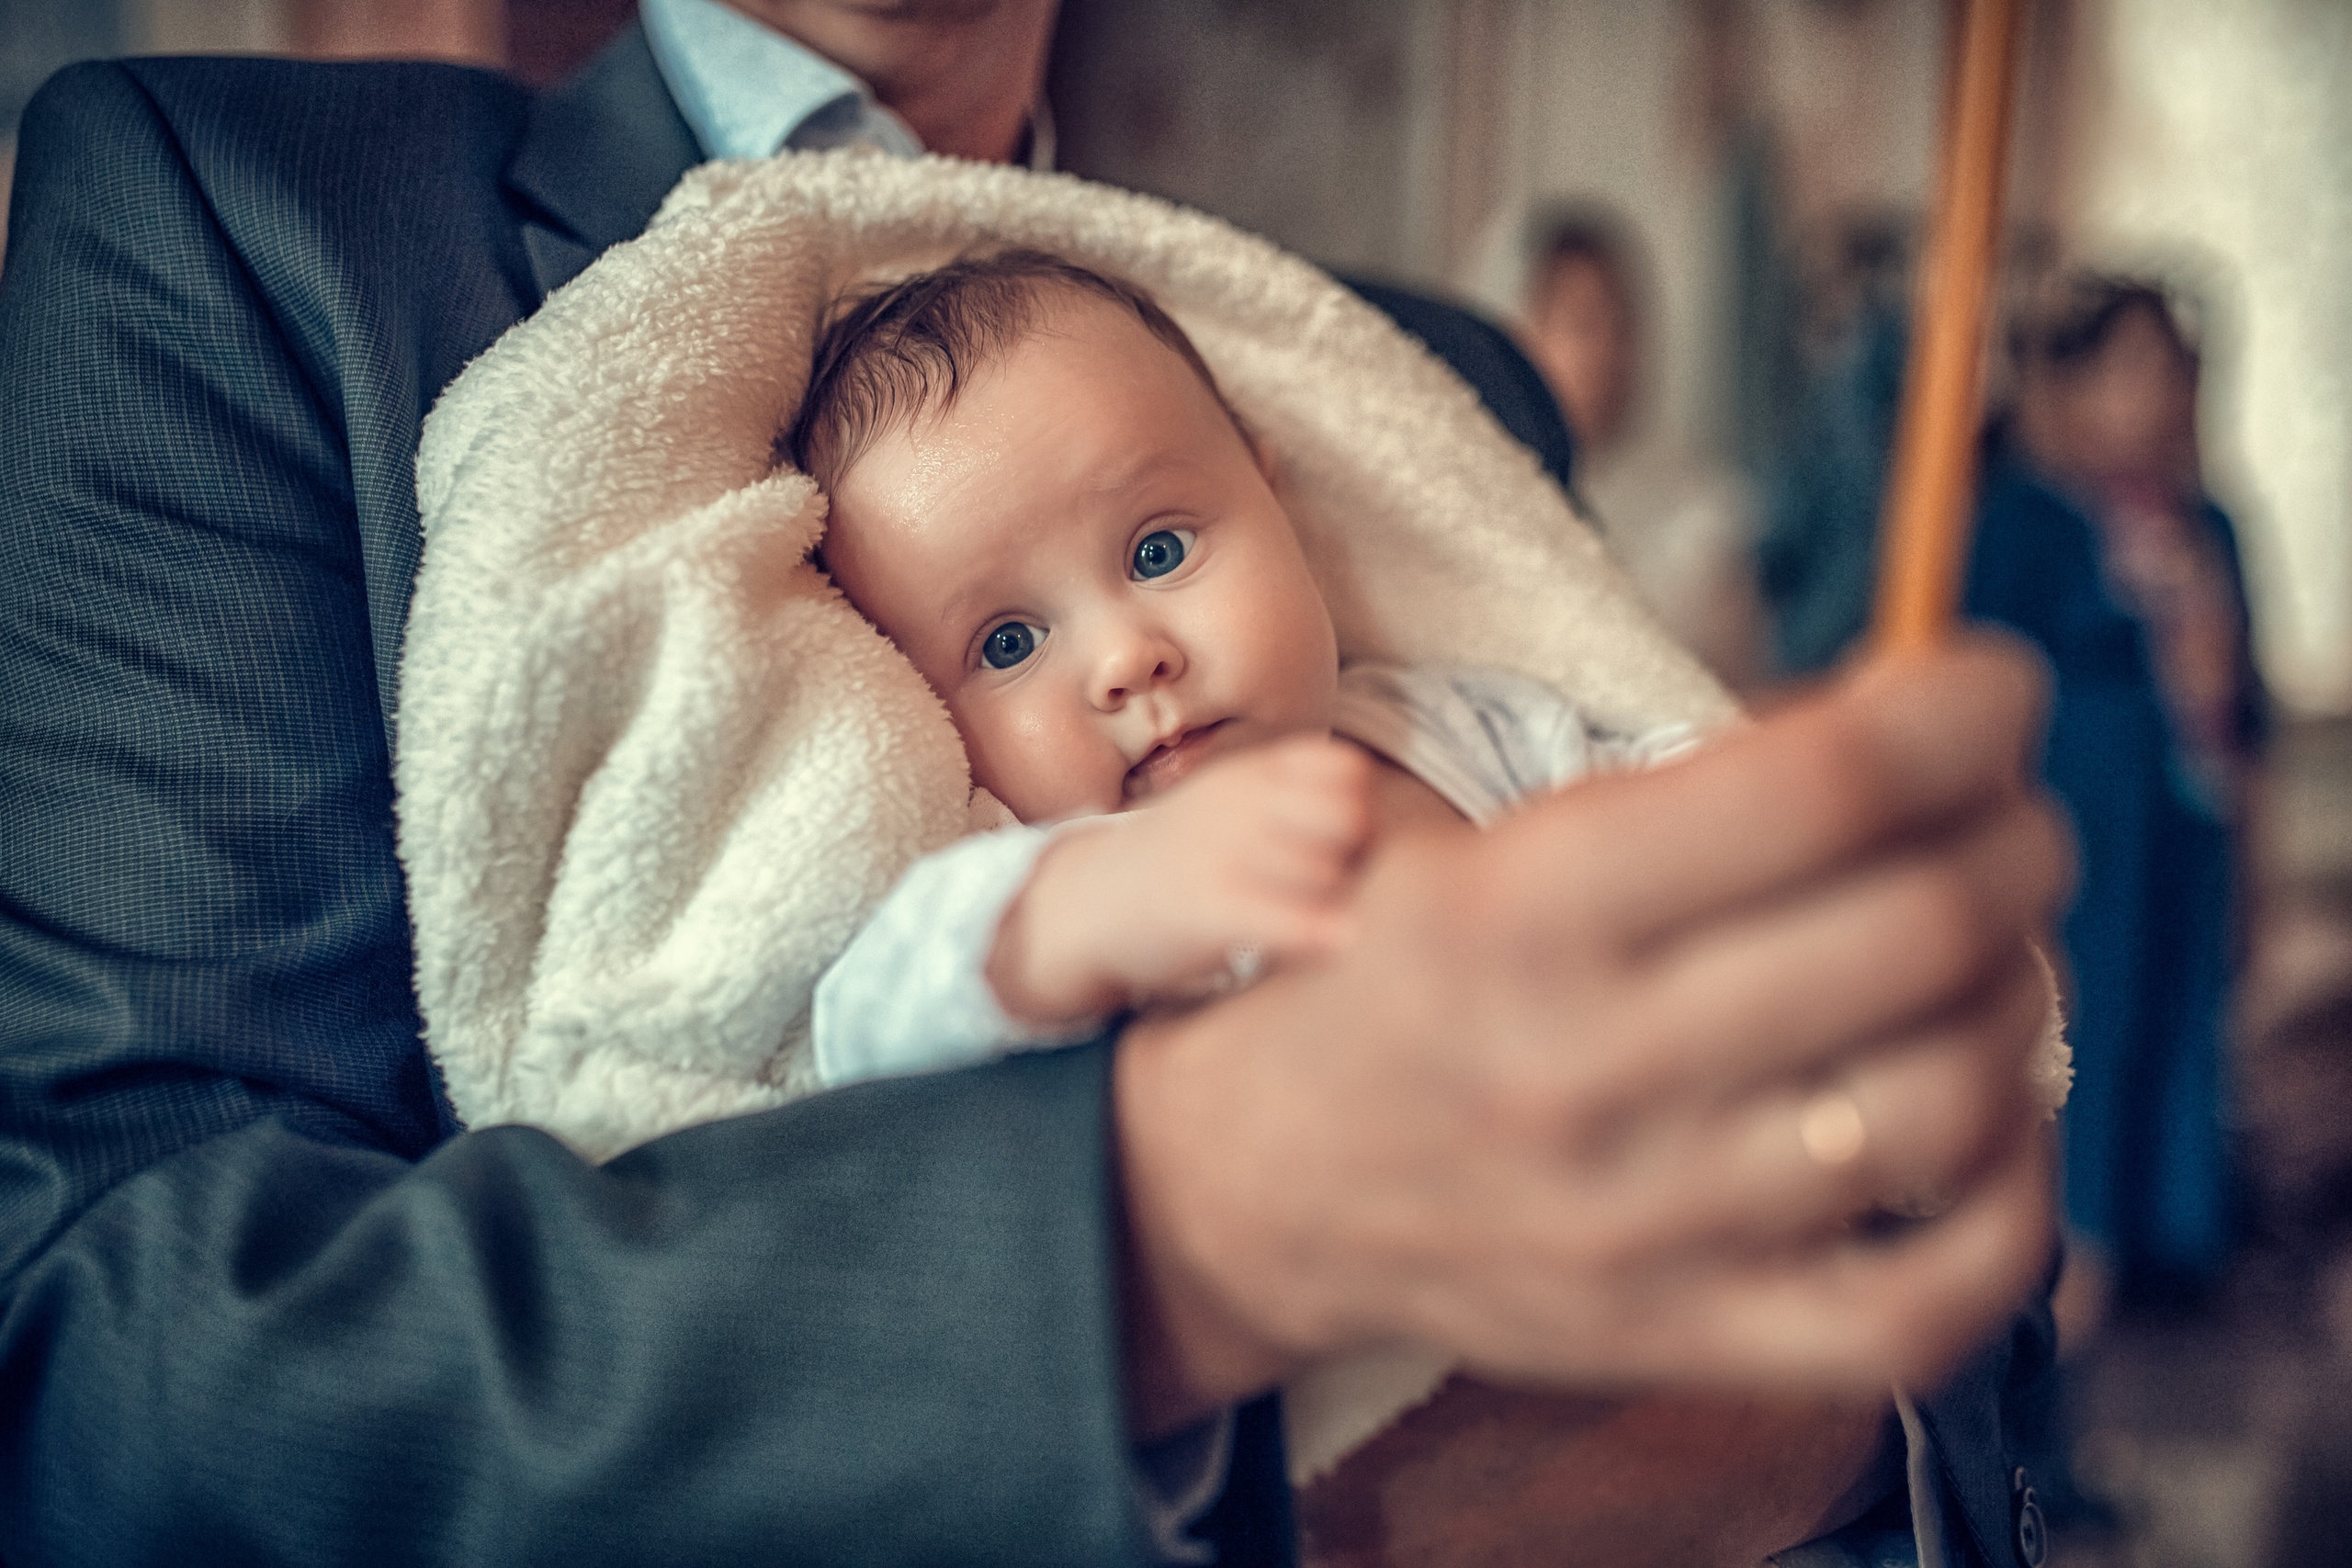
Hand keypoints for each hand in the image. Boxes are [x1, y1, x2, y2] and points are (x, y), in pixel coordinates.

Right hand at [988, 735, 1374, 1025]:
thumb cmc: (1177, 858)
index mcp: (1247, 776)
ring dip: (1336, 901)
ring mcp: (1222, 854)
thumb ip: (1291, 795)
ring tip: (1312, 918)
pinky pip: (1294, 919)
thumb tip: (1371, 813)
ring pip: (1330, 873)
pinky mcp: (1211, 909)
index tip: (1346, 845)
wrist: (1088, 902)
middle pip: (1350, 822)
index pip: (1345, 773)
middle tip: (1337, 888)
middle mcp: (1237, 805)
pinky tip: (1334, 945)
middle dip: (1357, 857)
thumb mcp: (1227, 802)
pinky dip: (1324, 933)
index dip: (1361, 811)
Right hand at [1114, 636, 2071, 1434]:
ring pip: (1950, 1102)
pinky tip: (1992, 1120)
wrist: (1260, 1189)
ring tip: (1994, 957)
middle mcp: (1588, 1066)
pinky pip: (1924, 1305)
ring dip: (2021, 997)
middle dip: (2018, 842)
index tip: (1994, 687)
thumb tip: (1911, 726)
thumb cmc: (1391, 981)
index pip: (1825, 788)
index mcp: (1522, 909)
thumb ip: (1672, 787)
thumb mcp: (1466, 841)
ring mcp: (1643, 1225)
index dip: (1962, 715)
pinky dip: (2016, 1205)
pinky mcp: (1682, 1340)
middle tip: (2010, 819)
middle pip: (1922, 929)